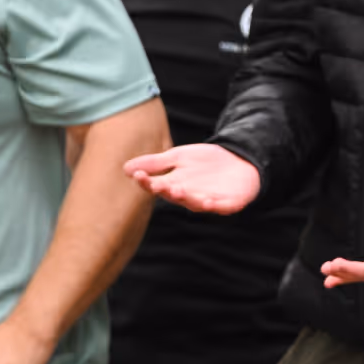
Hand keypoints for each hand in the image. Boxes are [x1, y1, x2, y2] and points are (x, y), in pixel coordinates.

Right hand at [124, 143, 260, 214]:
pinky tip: (209, 201)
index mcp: (174, 186)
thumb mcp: (178, 157)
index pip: (157, 186)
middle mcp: (189, 197)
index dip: (147, 183)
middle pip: (176, 196)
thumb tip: (125, 169)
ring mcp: (209, 201)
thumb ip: (155, 163)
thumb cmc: (205, 162)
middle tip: (160, 186)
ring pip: (195, 203)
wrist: (238, 161)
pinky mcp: (228, 203)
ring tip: (180, 191)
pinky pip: (221, 206)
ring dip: (188, 198)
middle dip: (168, 192)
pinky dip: (215, 205)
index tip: (139, 176)